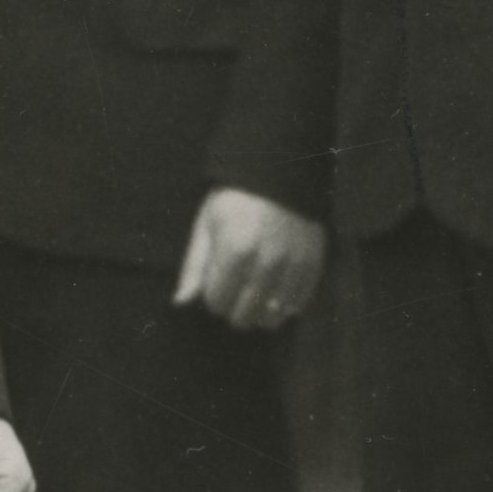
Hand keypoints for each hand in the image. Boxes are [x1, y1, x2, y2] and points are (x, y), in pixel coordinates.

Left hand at [171, 187, 326, 331]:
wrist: (281, 174)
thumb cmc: (235, 199)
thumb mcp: (206, 225)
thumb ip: (194, 267)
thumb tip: (180, 303)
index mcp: (235, 252)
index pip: (217, 302)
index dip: (213, 295)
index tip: (217, 282)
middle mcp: (266, 264)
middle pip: (243, 315)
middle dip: (234, 307)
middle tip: (236, 289)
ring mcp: (292, 267)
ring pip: (272, 317)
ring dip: (260, 312)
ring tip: (256, 295)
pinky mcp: (312, 266)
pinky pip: (297, 305)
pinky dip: (285, 306)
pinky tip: (276, 292)